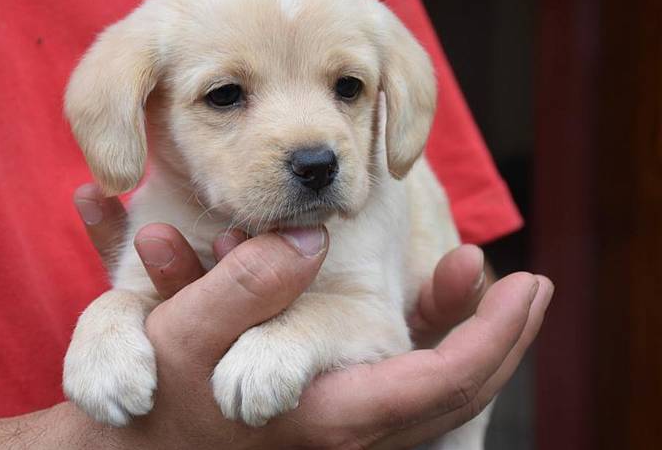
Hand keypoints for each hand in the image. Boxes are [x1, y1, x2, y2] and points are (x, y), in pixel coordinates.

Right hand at [73, 183, 552, 448]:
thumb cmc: (156, 398)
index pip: (448, 381)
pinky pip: (410, 401)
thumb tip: (309, 240)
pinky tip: (439, 327)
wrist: (137, 449)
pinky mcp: (332, 428)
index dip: (496, 333)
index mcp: (332, 415)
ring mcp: (346, 439)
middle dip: (504, 341)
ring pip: (439, 404)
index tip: (527, 281)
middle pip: (461, 397)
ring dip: (479, 349)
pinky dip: (440, 361)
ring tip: (500, 302)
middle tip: (531, 289)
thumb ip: (246, 287)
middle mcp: (353, 437)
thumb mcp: (184, 336)